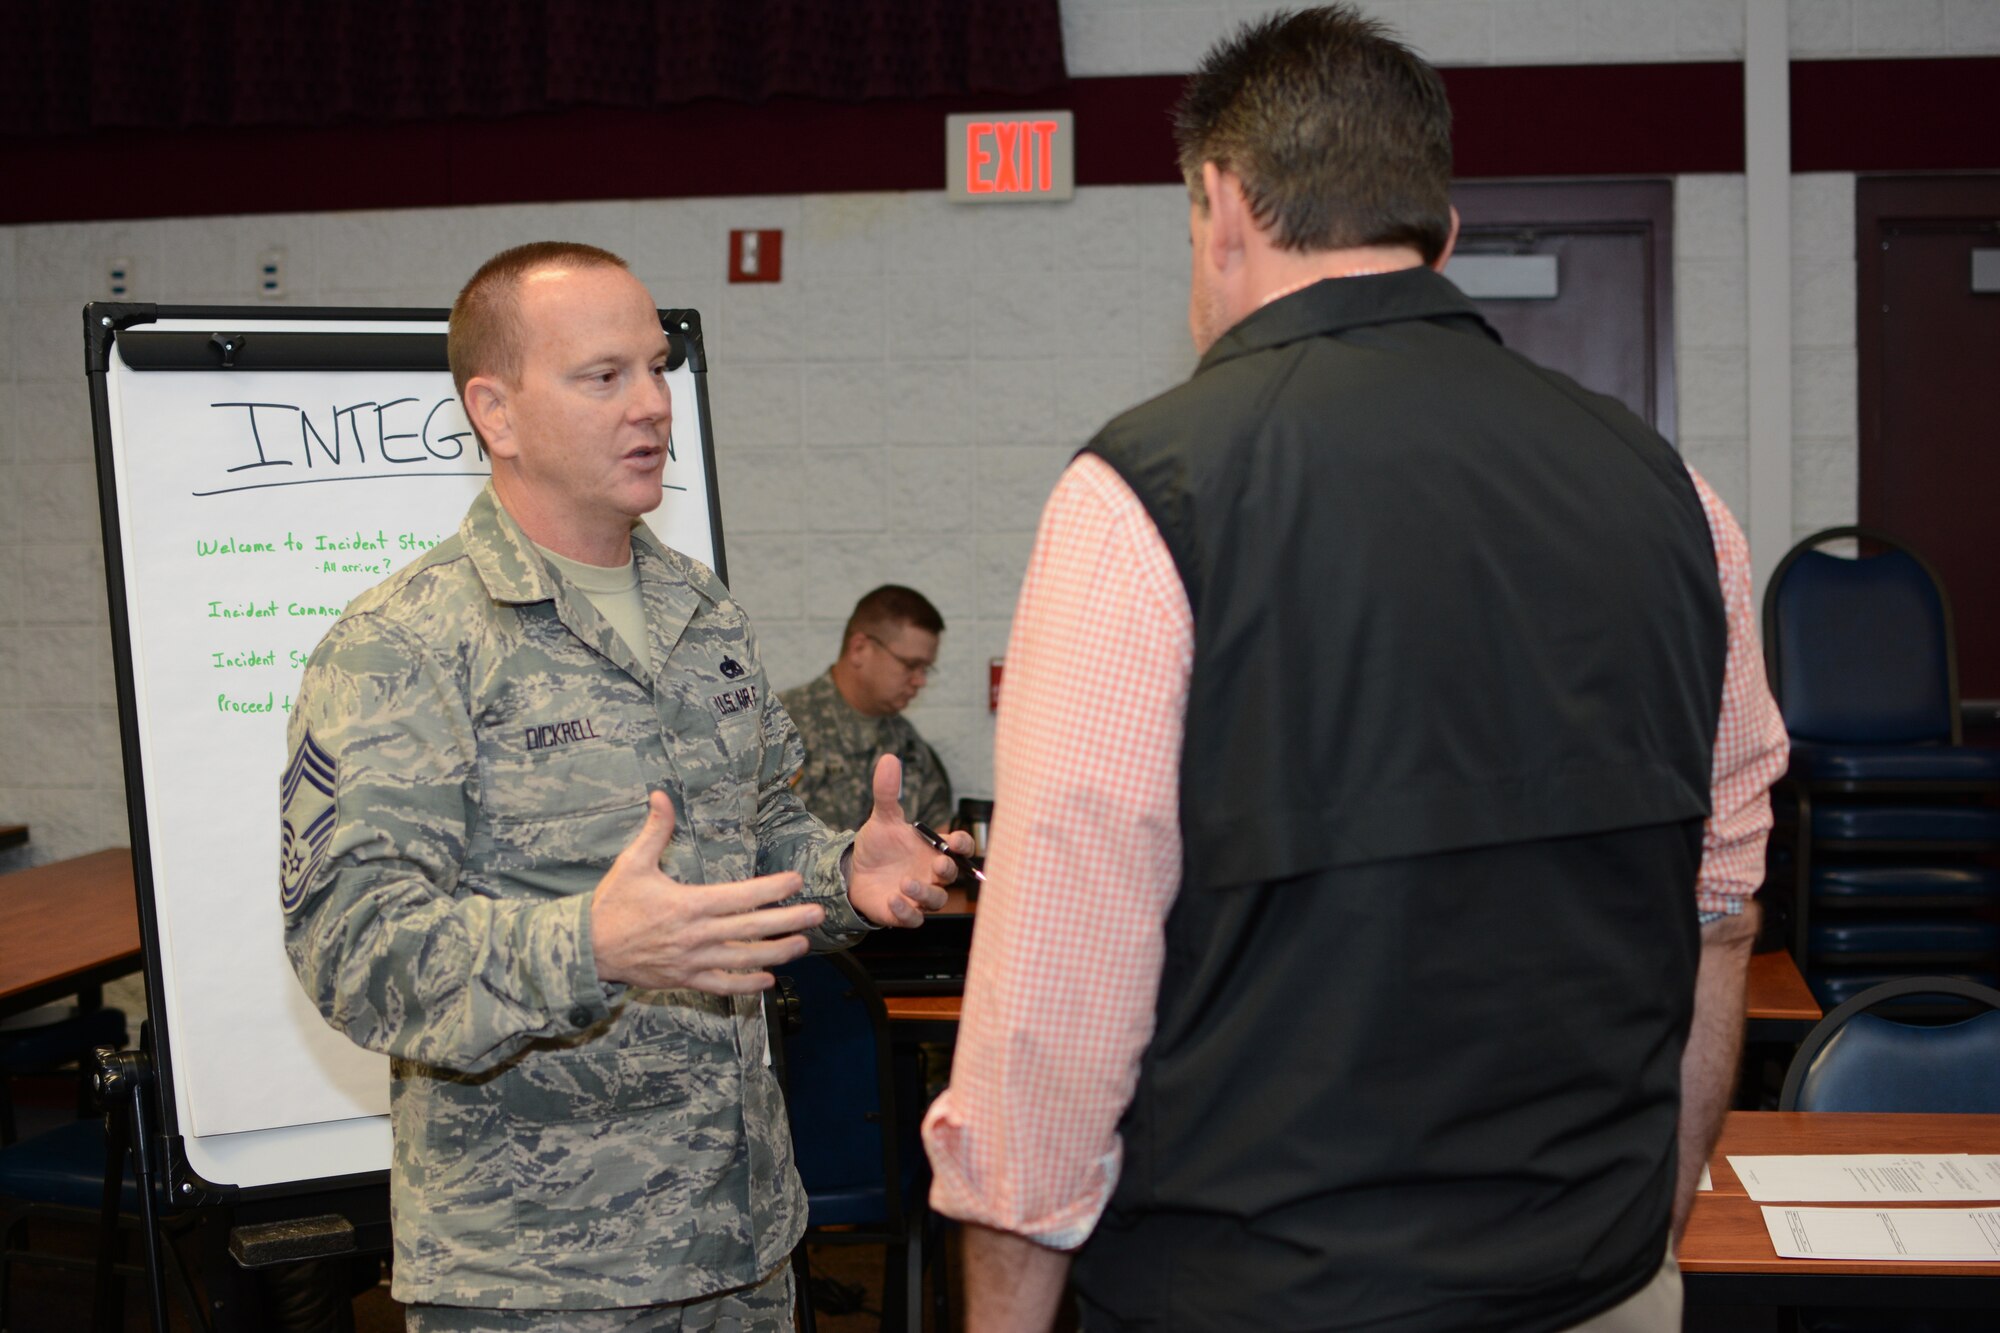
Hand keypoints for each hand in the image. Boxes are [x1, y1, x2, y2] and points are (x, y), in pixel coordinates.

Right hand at [591, 791, 823, 992]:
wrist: (587, 949)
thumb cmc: (612, 904)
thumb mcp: (631, 862)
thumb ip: (654, 830)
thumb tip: (660, 795)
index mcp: (688, 904)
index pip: (741, 896)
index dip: (772, 889)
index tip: (795, 881)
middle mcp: (696, 934)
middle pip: (752, 929)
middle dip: (789, 921)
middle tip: (818, 914)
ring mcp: (693, 960)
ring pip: (745, 959)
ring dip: (777, 953)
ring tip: (803, 945)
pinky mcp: (686, 979)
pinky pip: (723, 985)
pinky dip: (747, 984)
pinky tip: (768, 979)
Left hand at [846, 754, 965, 926]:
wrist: (853, 871)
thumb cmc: (878, 846)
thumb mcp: (882, 818)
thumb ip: (887, 792)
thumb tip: (888, 758)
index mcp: (933, 849)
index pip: (961, 848)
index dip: (963, 845)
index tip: (955, 841)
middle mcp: (931, 873)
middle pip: (952, 875)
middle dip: (947, 870)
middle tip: (937, 863)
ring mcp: (919, 895)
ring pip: (936, 900)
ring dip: (925, 894)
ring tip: (905, 884)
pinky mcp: (903, 913)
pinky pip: (914, 919)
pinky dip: (906, 912)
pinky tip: (893, 900)